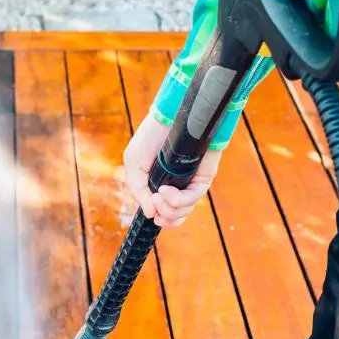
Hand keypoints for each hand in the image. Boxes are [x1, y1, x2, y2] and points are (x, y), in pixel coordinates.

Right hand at [123, 113, 221, 228]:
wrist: (168, 118)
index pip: (168, 213)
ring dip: (170, 208)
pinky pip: (194, 197)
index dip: (163, 220)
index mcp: (162, 186)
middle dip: (165, 216)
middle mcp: (179, 187)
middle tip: (155, 201)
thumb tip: (149, 214)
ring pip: (186, 210)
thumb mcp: (134, 166)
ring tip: (160, 193)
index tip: (155, 217)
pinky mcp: (203, 176)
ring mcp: (192, 182)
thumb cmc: (150, 138)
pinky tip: (167, 189)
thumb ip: (139, 191)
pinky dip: (178, 199)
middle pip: (177, 216)